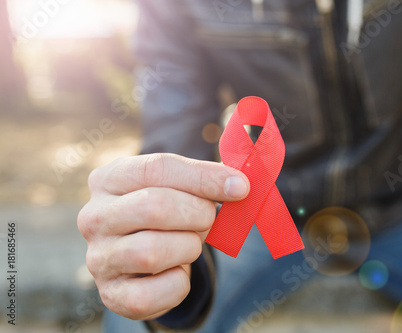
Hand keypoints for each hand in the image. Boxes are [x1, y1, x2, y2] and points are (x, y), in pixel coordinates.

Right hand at [77, 153, 248, 319]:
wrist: (144, 257)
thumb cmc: (167, 213)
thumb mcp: (179, 187)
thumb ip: (206, 180)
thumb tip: (238, 185)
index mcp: (108, 179)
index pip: (158, 168)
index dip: (204, 177)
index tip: (240, 187)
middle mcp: (94, 217)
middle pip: (155, 206)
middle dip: (197, 213)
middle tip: (209, 218)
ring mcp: (98, 258)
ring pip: (152, 251)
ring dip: (188, 247)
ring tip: (189, 243)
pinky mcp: (112, 295)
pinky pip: (156, 292)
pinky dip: (179, 283)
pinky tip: (177, 270)